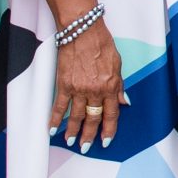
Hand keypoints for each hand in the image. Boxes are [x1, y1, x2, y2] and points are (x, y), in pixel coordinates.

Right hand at [48, 20, 126, 148]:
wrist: (83, 31)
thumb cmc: (101, 43)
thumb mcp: (118, 64)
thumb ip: (119, 85)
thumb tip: (124, 102)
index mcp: (110, 87)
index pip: (111, 114)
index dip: (109, 129)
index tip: (106, 140)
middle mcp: (95, 91)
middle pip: (93, 118)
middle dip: (90, 135)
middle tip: (86, 147)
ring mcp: (78, 89)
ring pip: (76, 116)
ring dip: (73, 131)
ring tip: (71, 141)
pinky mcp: (64, 84)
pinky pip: (59, 106)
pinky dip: (55, 119)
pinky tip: (52, 129)